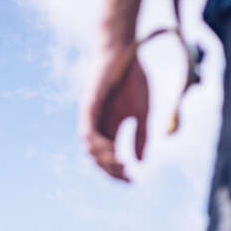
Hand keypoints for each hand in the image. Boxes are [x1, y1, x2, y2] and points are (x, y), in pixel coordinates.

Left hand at [83, 41, 148, 182]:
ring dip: (104, 160)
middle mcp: (97, 127)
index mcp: (109, 129)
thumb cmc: (133, 79)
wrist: (125, 51)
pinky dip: (98, 145)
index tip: (133, 180)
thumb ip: (140, 136)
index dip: (118, 173)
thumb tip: (140, 162)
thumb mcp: (142, 112)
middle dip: (111, 171)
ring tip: (120, 164)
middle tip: (126, 175)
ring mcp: (91, 118)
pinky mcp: (88, 107)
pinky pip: (88, 133)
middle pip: (98, 159)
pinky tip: (111, 150)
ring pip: (90, 150)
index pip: (108, 159)